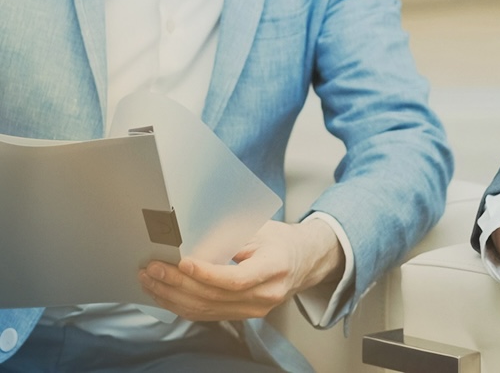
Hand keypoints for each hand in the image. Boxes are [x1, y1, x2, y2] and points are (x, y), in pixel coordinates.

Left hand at [138, 218, 343, 320]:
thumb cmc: (280, 240)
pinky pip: (206, 315)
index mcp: (275, 268)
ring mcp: (254, 310)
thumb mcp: (262, 229)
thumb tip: (192, 240)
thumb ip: (231, 236)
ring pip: (205, 310)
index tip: (182, 262)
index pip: (236, 279)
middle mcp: (266, 295)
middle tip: (153, 269)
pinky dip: (180, 304)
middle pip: (214, 296)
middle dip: (178, 283)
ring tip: (150, 280)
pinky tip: (164, 293)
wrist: (302, 262)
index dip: (207, 274)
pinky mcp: (242, 316)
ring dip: (172, 296)